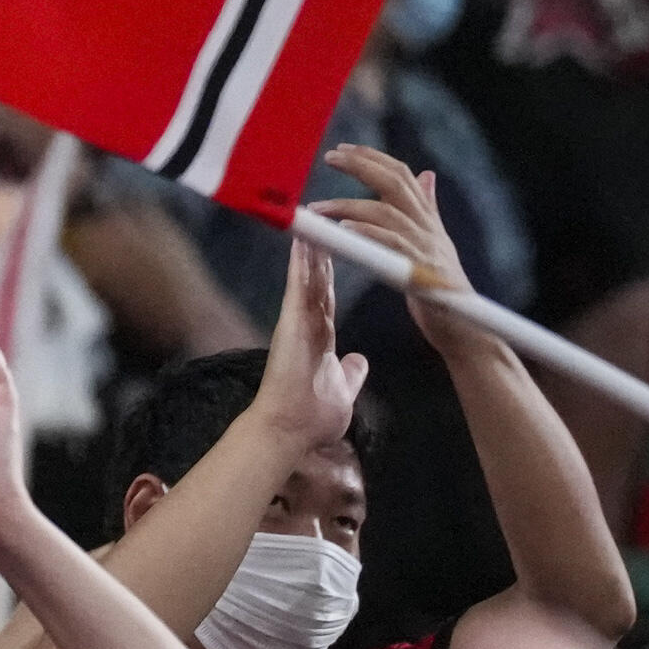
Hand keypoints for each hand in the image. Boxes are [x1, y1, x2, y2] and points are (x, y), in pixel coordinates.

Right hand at [250, 239, 366, 454]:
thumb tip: (358, 362)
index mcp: (319, 338)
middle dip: (323, 252)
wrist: (290, 430)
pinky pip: (298, 287)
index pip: (326, 298)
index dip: (331, 274)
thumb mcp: (343, 389)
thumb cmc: (313, 416)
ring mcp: (297, 322)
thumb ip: (350, 373)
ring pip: (306, 278)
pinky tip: (303, 240)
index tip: (337, 250)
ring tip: (313, 217)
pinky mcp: (291, 323)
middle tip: (326, 220)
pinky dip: (300, 263)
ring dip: (311, 248)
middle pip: (317, 281)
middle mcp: (306, 325)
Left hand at [315, 145, 482, 356]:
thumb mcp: (434, 239)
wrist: (465, 326)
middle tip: (329, 156)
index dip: (373, 157)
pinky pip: (390, 245)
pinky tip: (342, 230)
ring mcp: (425, 246)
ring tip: (316, 208)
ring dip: (347, 206)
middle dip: (361, 165)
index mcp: (426, 218)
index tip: (344, 148)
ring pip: (386, 212)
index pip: (402, 175)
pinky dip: (366, 234)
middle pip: (395, 182)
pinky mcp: (420, 270)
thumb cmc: (443, 284)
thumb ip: (427, 208)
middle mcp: (427, 226)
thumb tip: (427, 175)